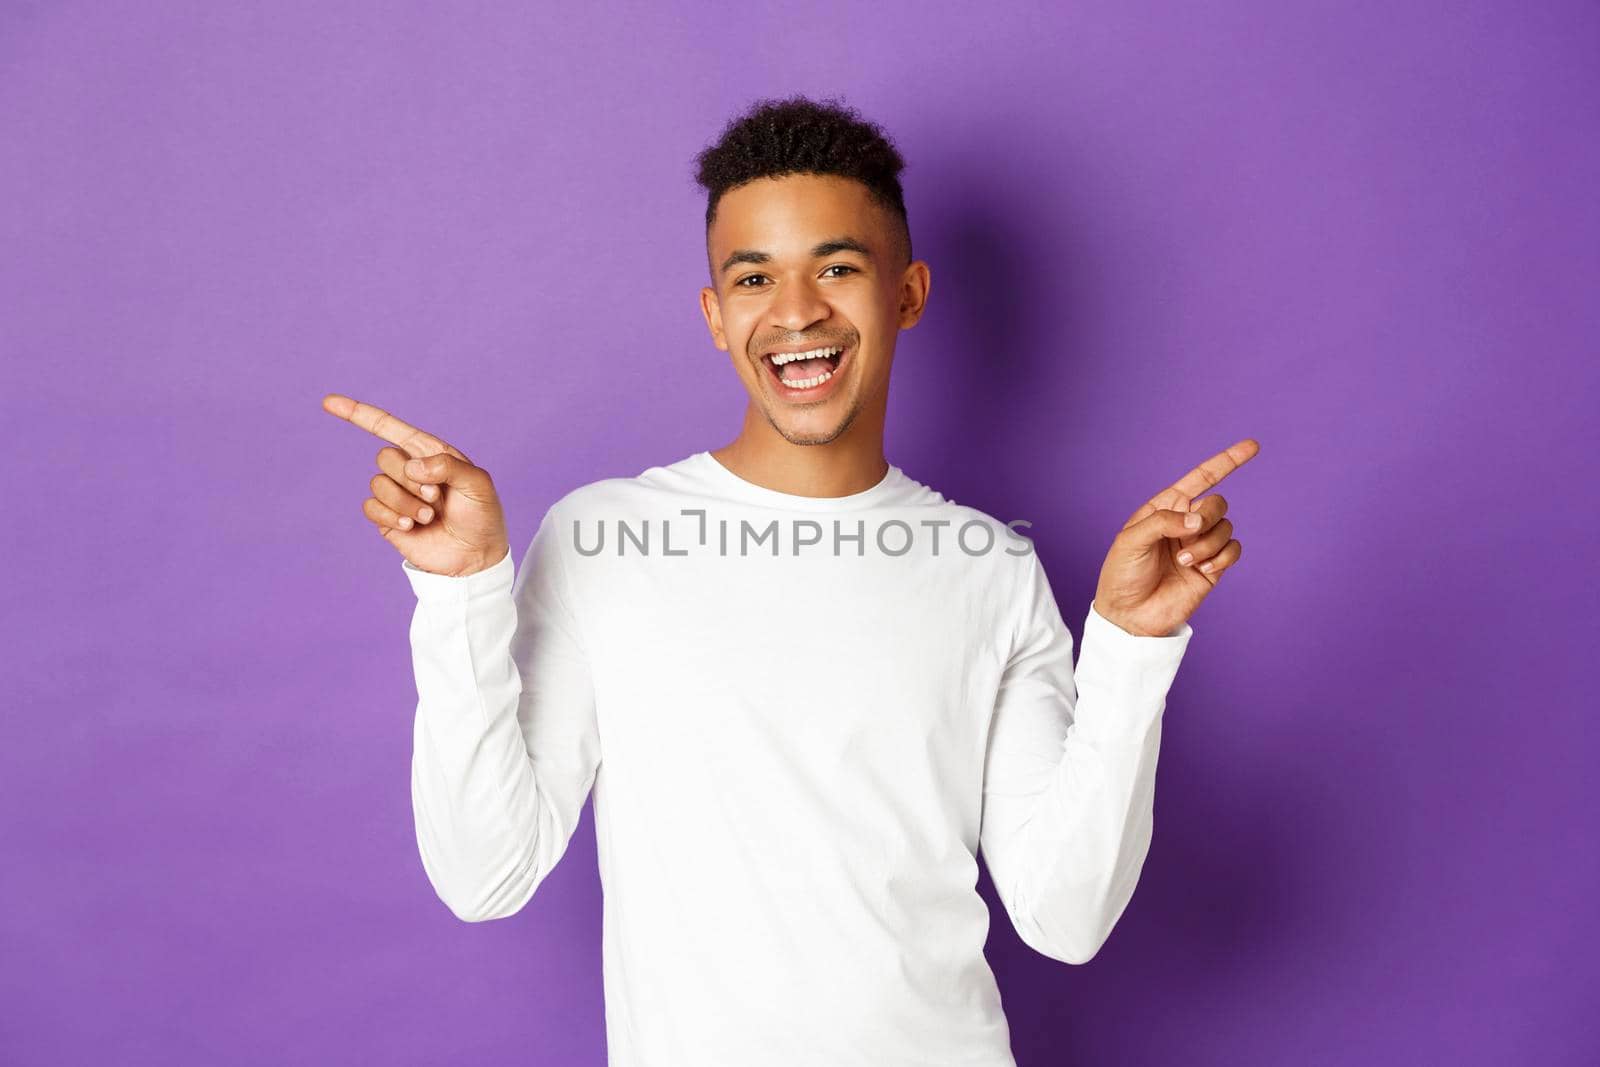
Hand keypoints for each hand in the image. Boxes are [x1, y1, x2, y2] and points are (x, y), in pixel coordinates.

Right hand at [321, 393, 510, 577]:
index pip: (389, 427)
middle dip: (410, 479)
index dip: (358, 413)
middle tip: (435, 497)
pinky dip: (390, 516)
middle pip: (384, 457)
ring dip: (405, 502)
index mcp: (429, 452)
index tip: (328, 402)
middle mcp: (409, 469)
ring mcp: (397, 494)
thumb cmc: (482, 516)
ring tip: (430, 516)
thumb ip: (448, 466)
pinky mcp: (387, 519)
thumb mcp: (478, 484)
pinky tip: (410, 527)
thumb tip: (412, 466)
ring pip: (377, 484)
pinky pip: (371, 507)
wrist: (476, 557)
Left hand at [1092, 438, 1259, 636]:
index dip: (1227, 461)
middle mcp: (1187, 522)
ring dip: (1209, 543)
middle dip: (1209, 515)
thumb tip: (1198, 519)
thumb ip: (1164, 521)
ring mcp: (1201, 545)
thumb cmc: (1123, 573)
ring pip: (1226, 528)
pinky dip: (1222, 557)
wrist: (1129, 615)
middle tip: (1189, 534)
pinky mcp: (1212, 567)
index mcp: (1166, 507)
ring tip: (1184, 562)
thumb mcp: (1131, 540)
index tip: (1253, 445)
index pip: (1202, 478)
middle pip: (1218, 503)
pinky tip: (1203, 570)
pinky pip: (1233, 550)